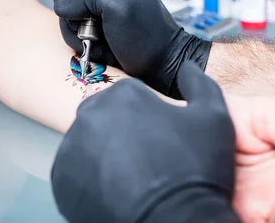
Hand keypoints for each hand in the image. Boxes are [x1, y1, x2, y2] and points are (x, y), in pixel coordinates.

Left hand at [51, 62, 239, 222]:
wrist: (176, 222)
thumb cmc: (195, 171)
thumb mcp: (213, 118)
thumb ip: (198, 83)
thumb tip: (186, 67)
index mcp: (123, 93)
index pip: (131, 100)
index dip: (150, 122)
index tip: (161, 142)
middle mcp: (91, 113)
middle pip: (107, 119)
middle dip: (123, 135)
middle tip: (147, 161)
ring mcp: (72, 146)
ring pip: (89, 144)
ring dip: (104, 155)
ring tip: (132, 178)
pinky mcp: (61, 178)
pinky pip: (75, 171)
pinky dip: (89, 178)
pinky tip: (115, 189)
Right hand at [53, 0, 210, 97]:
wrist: (161, 66)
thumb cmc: (149, 36)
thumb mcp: (119, 5)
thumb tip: (63, 5)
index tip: (81, 11)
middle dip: (75, 19)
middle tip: (95, 31)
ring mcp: (99, 9)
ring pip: (67, 19)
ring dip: (79, 35)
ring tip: (101, 42)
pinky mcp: (97, 28)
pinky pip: (75, 34)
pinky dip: (84, 45)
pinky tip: (102, 49)